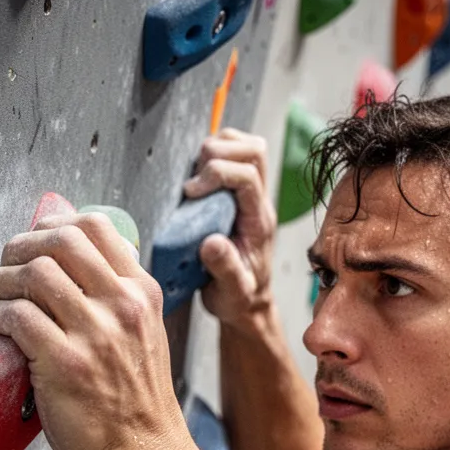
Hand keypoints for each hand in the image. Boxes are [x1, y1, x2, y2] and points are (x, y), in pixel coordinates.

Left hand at [0, 211, 187, 449]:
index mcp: (142, 294)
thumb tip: (73, 261)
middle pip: (61, 240)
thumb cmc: (135, 402)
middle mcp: (123, 306)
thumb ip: (116, 298)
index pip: (96, 227)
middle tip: (2, 268)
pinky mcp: (65, 364)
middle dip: (19, 246)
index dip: (52, 225)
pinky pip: (14, 317)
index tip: (30, 242)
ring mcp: (96, 334)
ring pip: (33, 273)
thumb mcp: (144, 335)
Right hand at [186, 128, 277, 329]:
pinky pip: (234, 156)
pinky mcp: (237, 194)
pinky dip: (213, 155)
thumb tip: (211, 243)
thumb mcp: (232, 293)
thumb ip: (224, 269)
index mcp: (259, 222)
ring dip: (217, 149)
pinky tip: (196, 178)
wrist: (246, 303)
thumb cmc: (238, 298)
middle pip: (253, 151)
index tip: (190, 193)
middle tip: (193, 181)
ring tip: (194, 176)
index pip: (248, 177)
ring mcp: (250, 196)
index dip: (217, 174)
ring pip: (246, 147)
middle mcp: (258, 203)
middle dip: (218, 154)